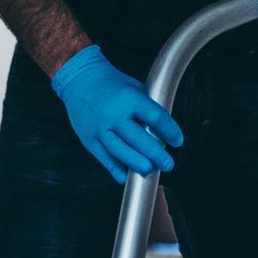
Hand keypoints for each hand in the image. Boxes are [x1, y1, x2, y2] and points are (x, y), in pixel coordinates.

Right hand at [50, 45, 184, 184]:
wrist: (79, 80)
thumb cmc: (111, 85)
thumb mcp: (133, 88)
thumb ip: (147, 107)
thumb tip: (163, 130)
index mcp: (129, 98)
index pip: (155, 117)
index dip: (169, 130)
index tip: (178, 141)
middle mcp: (114, 115)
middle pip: (139, 139)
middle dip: (156, 154)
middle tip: (168, 164)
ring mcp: (100, 129)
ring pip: (121, 152)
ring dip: (137, 163)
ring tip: (149, 171)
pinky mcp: (90, 140)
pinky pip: (105, 159)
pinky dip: (116, 169)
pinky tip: (126, 176)